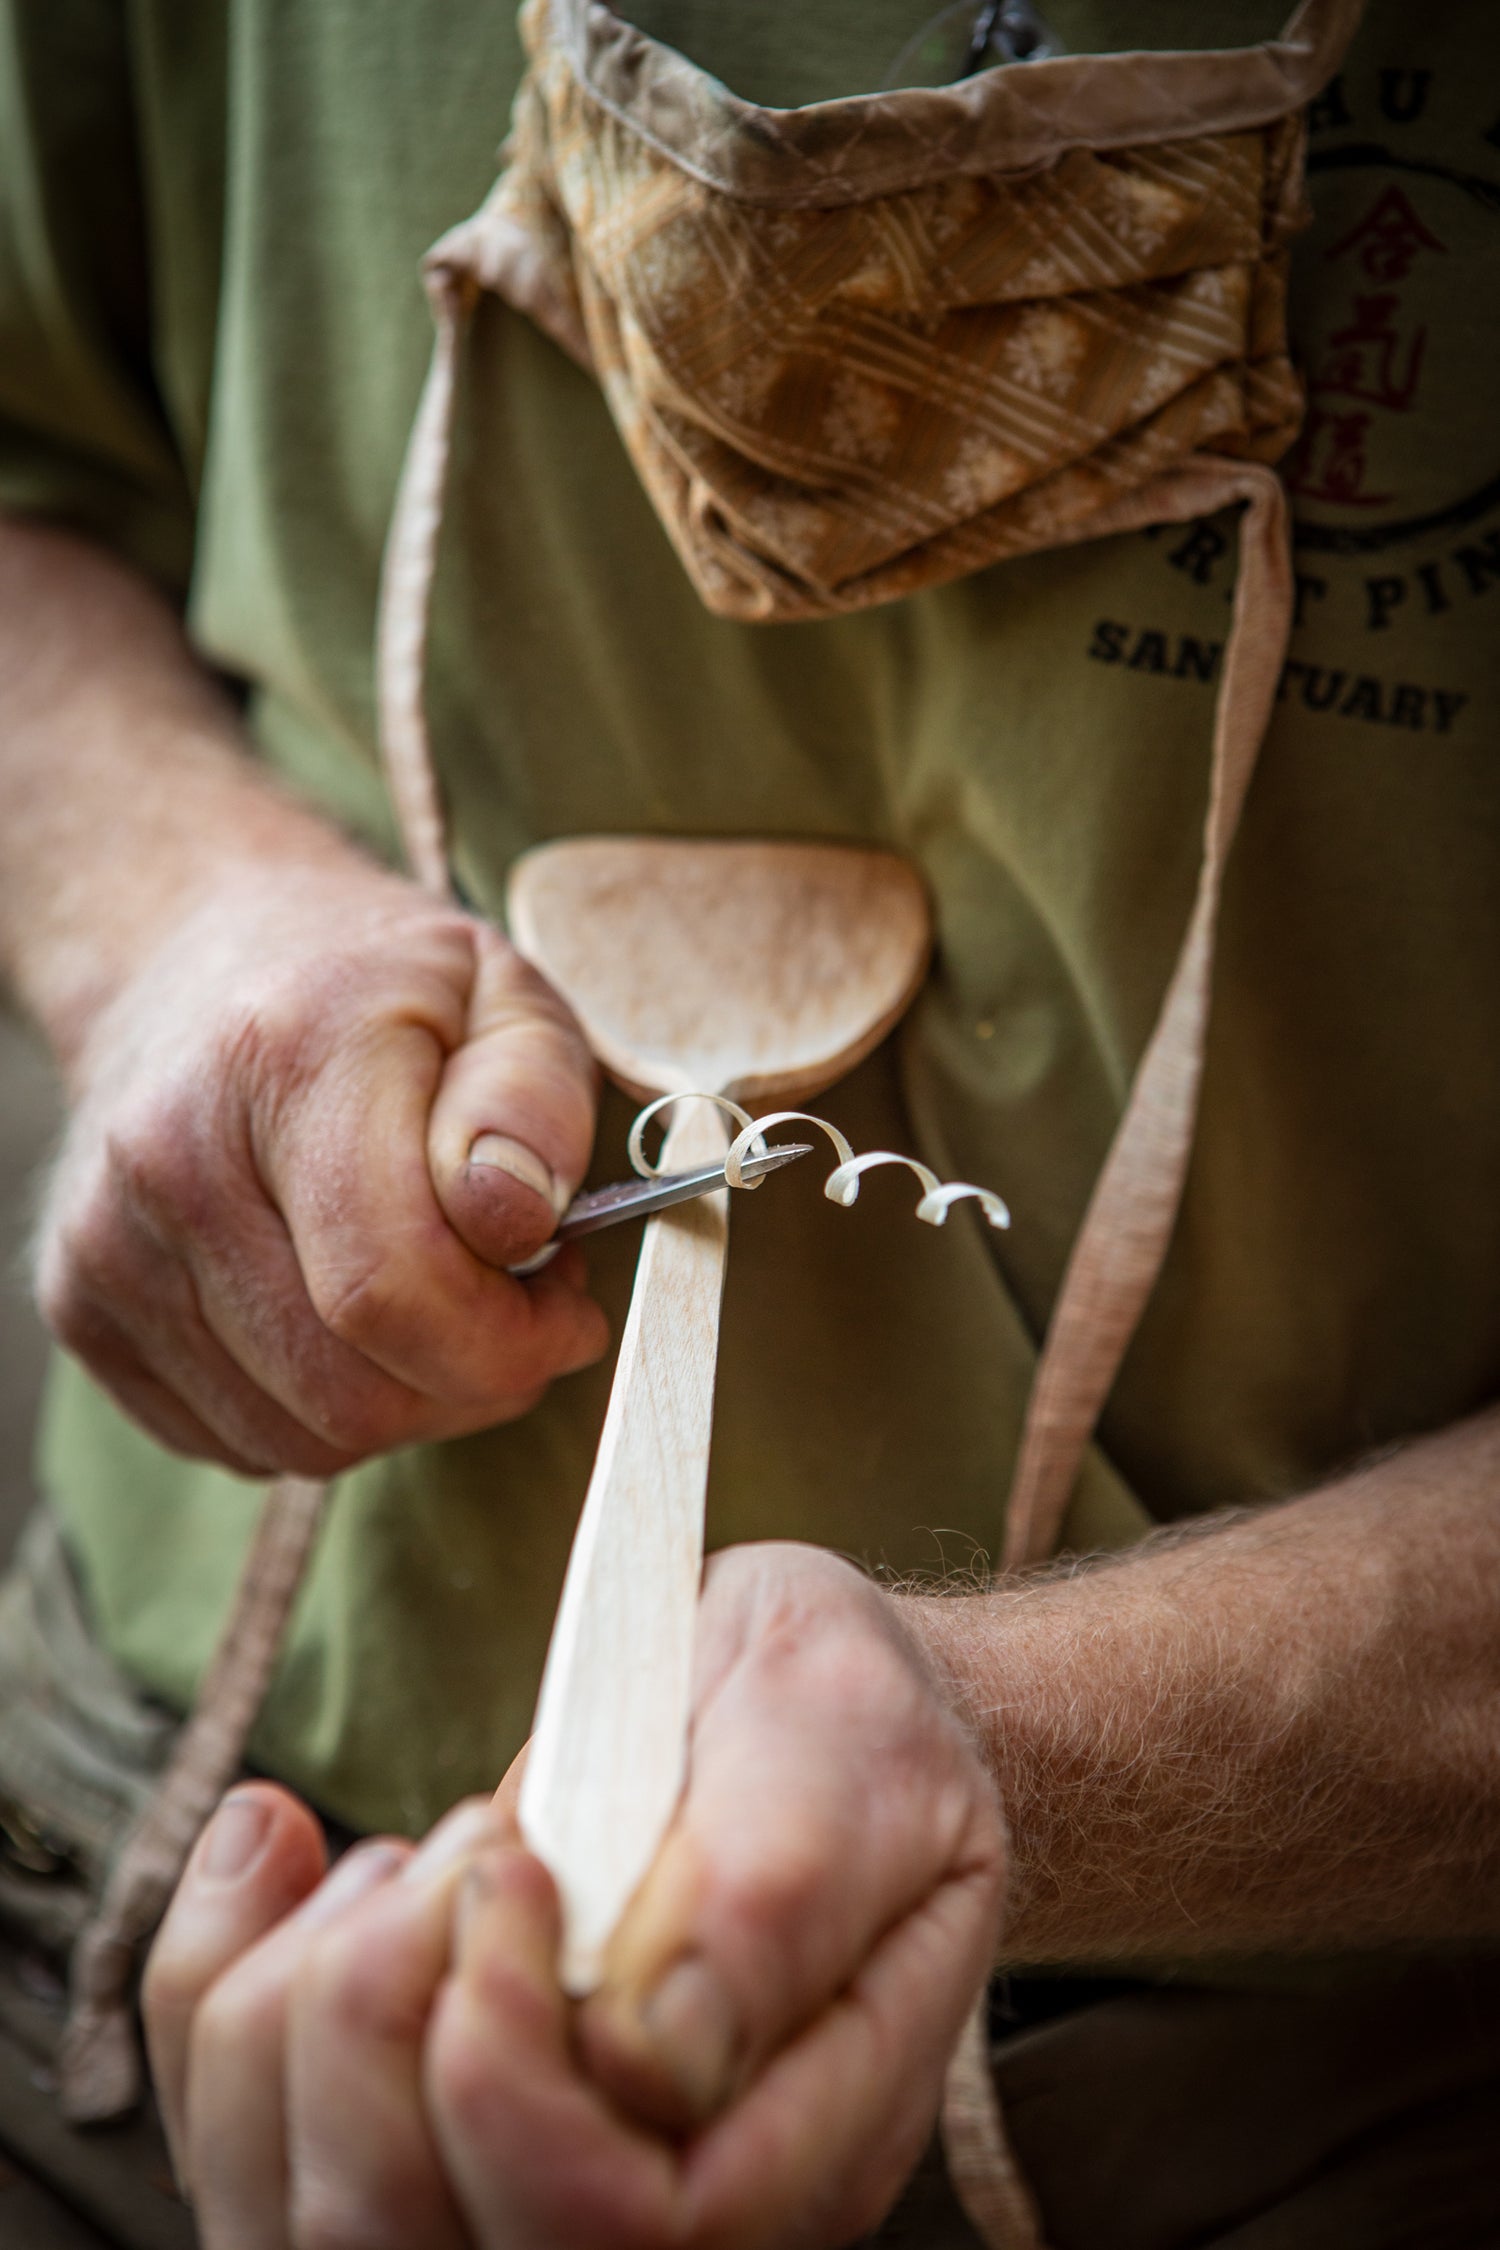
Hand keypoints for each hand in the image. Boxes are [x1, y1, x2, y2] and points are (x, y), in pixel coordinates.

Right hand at [34, 857, 607, 1475]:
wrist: (193, 960)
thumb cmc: (377, 990)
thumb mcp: (503, 993)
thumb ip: (532, 1099)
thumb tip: (515, 1218)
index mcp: (284, 1058)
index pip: (393, 1286)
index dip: (509, 1340)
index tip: (567, 1310)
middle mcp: (169, 1158)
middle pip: (349, 1392)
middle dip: (471, 1382)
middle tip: (519, 1310)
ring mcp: (107, 1245)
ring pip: (298, 1438)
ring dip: (405, 1405)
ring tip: (441, 1303)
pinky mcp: (82, 1311)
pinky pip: (238, 1442)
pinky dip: (323, 1413)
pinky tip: (355, 1322)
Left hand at [143, 1543, 1005, 2248]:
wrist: (813, 1716)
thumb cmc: (846, 1727)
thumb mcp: (850, 1747)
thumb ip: (773, 1893)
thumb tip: (652, 2053)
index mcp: (797, 2143)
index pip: (614, 2230)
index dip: (510, 2070)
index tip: (520, 1861)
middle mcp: (657, 2214)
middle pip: (407, 2244)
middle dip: (384, 2017)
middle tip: (486, 1839)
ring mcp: (513, 2189)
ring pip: (298, 2215)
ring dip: (305, 1995)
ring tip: (428, 1855)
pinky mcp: (409, 2127)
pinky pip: (236, 2130)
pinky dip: (217, 1973)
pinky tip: (292, 1852)